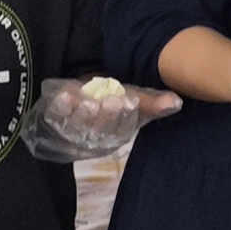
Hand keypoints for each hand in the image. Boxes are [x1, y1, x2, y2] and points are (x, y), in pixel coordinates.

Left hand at [23, 78, 176, 162]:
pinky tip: (66, 95)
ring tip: (88, 100)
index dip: (122, 117)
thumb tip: (176, 102)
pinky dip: (59, 107)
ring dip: (81, 115)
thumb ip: (154, 102)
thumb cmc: (115, 97)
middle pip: (97, 133)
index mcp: (116, 136)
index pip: (119, 131)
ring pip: (76, 128)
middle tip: (109, 101)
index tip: (127, 101)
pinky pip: (54, 117)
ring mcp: (71, 130)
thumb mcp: (136, 98)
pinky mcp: (55, 119)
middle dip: (103, 118)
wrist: (87, 91)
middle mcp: (93, 139)